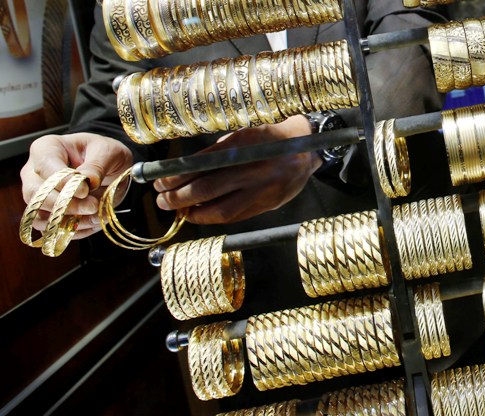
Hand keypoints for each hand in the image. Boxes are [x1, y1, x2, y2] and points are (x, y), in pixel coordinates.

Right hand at [20, 133, 132, 238]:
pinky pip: (53, 230)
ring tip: (96, 215)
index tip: (86, 190)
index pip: (44, 168)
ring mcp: (38, 197)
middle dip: (67, 206)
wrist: (111, 169)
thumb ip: (97, 166)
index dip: (64, 182)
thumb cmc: (105, 154)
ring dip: (71, 222)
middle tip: (93, 206)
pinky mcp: (47, 216)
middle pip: (37, 196)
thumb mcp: (108, 152)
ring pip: (40, 217)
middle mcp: (34, 173)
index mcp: (46, 149)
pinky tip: (93, 221)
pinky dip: (75, 231)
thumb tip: (87, 181)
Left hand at [154, 115, 321, 223]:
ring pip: (221, 209)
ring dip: (194, 213)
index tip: (160, 180)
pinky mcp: (269, 203)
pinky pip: (237, 216)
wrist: (308, 148)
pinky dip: (214, 218)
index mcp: (243, 144)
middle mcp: (252, 168)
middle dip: (179, 197)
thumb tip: (188, 170)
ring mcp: (262, 188)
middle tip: (162, 200)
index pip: (201, 164)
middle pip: (206, 188)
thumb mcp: (244, 134)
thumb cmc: (270, 138)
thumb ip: (219, 151)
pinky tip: (201, 215)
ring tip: (179, 211)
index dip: (177, 176)